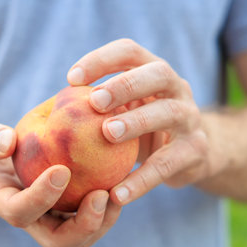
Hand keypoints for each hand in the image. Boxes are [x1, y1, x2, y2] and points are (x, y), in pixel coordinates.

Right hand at [0, 117, 121, 246]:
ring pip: (80, 236)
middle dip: (83, 226)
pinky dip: (108, 202)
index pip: (19, 212)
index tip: (62, 170)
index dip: (41, 198)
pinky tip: (120, 175)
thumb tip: (7, 142)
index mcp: (1, 201)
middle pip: (58, 241)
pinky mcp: (66, 207)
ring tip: (119, 188)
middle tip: (102, 194)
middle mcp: (29, 218)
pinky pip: (91, 215)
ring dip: (103, 219)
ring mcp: (50, 215)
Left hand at [67, 39, 209, 204]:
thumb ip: (99, 104)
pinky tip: (118, 194)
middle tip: (94, 102)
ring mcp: (190, 117)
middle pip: (158, 73)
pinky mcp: (195, 150)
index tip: (71, 79)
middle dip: (124, 85)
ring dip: (136, 121)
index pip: (129, 52)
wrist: (190, 152)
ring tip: (108, 134)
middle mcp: (177, 87)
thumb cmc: (142, 124)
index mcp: (153, 71)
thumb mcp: (125, 108)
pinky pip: (167, 164)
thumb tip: (51, 111)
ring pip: (168, 112)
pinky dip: (142, 180)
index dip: (100, 60)